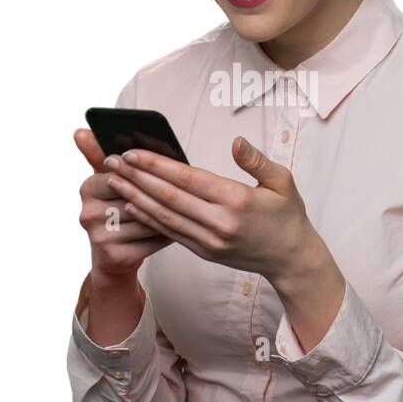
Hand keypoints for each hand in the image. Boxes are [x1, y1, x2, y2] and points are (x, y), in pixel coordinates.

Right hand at [74, 128, 172, 276]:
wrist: (113, 256)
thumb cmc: (117, 209)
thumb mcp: (107, 179)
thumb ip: (98, 153)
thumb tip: (80, 131)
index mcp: (87, 189)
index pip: (122, 173)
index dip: (145, 172)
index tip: (166, 169)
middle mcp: (88, 213)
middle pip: (135, 196)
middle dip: (160, 192)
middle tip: (185, 186)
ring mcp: (99, 236)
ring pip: (146, 218)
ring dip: (169, 212)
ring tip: (187, 206)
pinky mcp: (115, 255)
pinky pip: (151, 239)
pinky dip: (168, 231)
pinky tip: (181, 226)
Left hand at [101, 135, 315, 282]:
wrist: (291, 259)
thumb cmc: (287, 216)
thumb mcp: (283, 182)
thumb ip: (256, 161)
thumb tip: (236, 142)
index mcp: (237, 201)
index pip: (187, 179)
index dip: (157, 165)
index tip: (134, 152)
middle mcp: (219, 223)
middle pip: (168, 197)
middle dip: (136, 177)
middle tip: (111, 161)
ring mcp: (209, 241)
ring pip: (164, 216)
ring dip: (135, 197)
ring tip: (114, 180)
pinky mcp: (204, 252)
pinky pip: (170, 233)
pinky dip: (148, 217)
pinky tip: (132, 204)